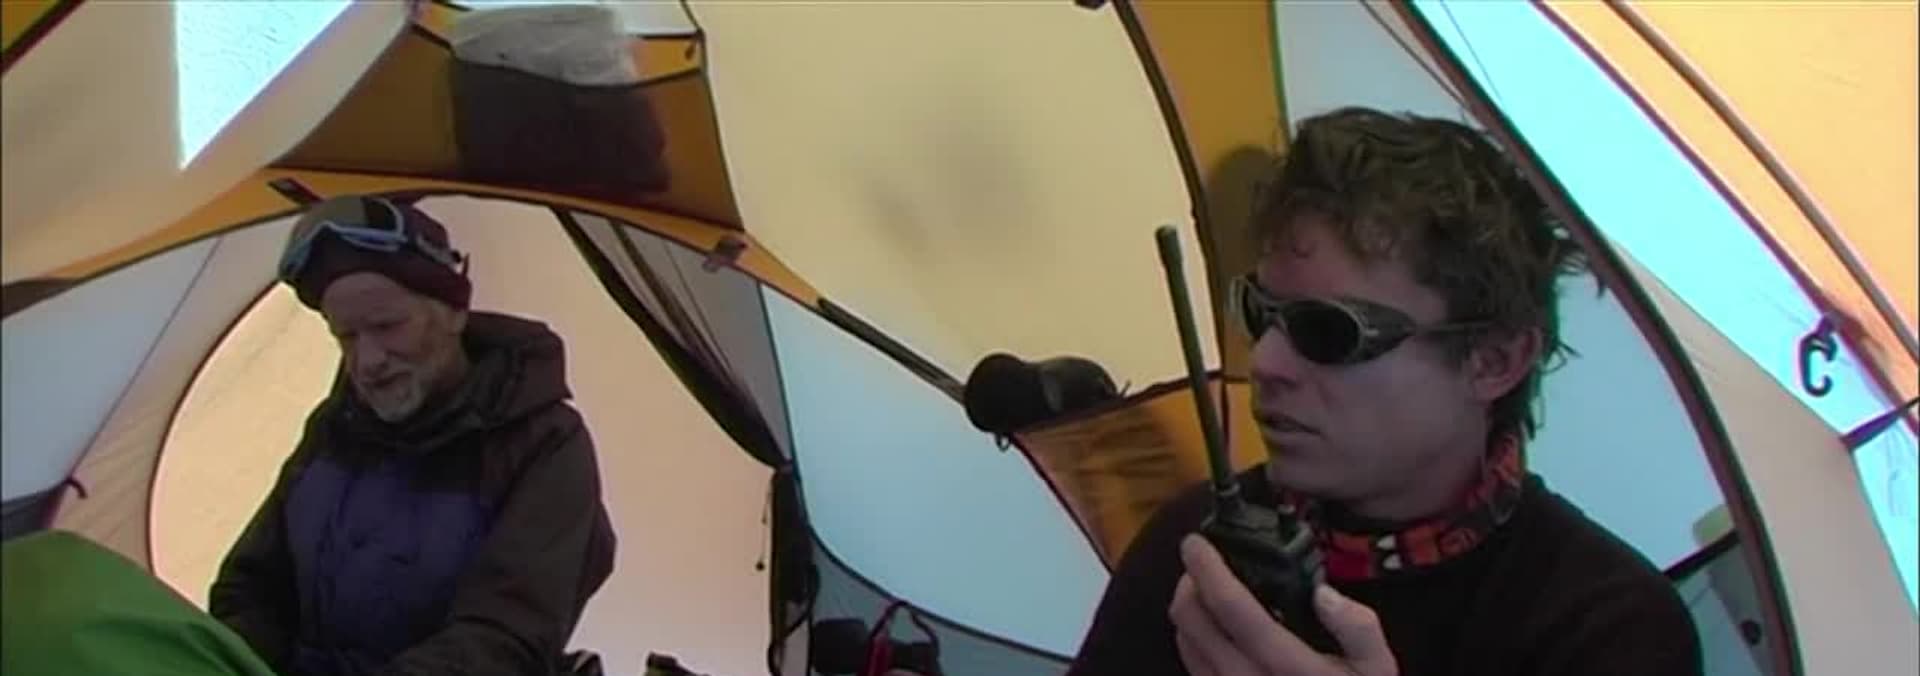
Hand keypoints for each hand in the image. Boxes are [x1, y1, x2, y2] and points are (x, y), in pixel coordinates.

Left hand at [1169, 535, 1398, 675]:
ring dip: (1187, 608)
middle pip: (1192, 621)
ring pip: (1184, 642)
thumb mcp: (1376, 669)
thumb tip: (1323, 593)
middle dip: (1189, 582)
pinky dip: (1191, 636)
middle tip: (1203, 563)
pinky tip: (1211, 626)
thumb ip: (1358, 628)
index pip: (1232, 608)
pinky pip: (1190, 664)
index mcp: (1284, 665)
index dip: (1208, 570)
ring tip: (1206, 589)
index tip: (1195, 542)